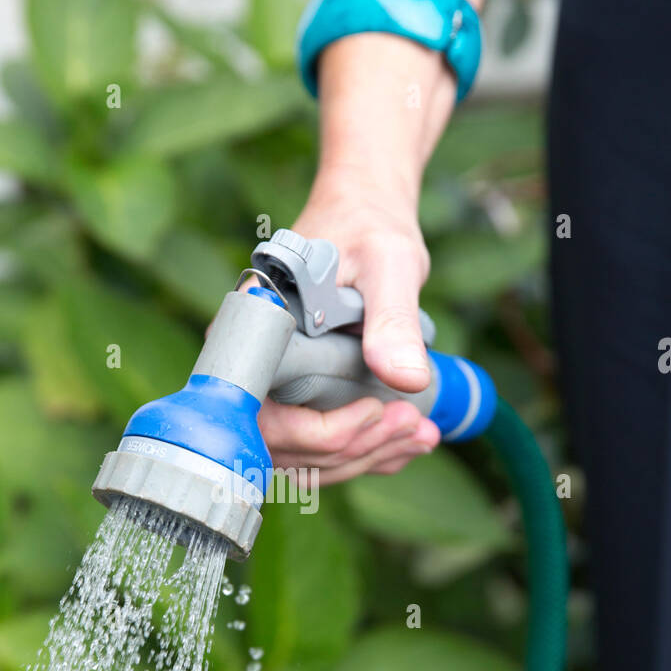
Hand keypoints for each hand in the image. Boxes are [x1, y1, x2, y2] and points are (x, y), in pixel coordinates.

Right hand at [258, 172, 440, 486]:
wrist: (363, 212)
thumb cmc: (368, 224)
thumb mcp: (388, 263)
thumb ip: (393, 317)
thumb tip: (407, 379)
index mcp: (254, 331)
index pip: (268, 419)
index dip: (323, 433)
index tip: (379, 410)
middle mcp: (250, 366)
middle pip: (287, 449)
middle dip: (357, 449)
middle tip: (416, 426)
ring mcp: (269, 386)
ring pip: (304, 458)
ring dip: (366, 457)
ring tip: (421, 436)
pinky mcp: (294, 396)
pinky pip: (318, 448)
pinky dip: (364, 453)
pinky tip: (405, 441)